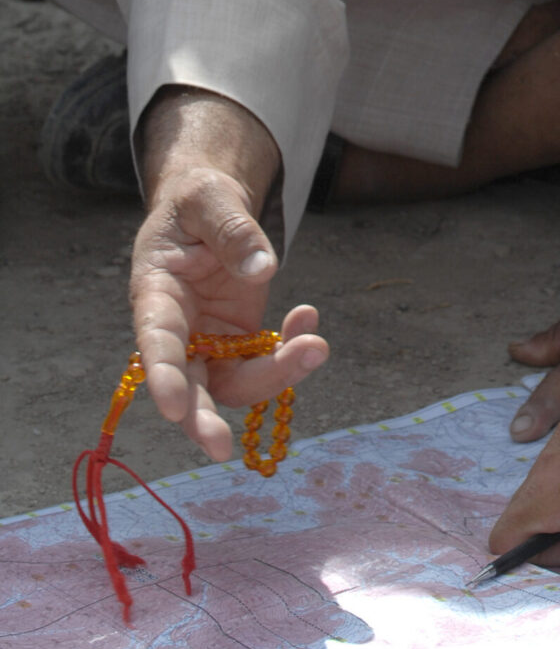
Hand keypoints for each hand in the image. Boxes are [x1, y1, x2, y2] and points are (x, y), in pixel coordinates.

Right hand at [131, 88, 327, 459]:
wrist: (212, 206)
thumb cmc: (199, 200)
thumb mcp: (211, 197)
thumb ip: (233, 229)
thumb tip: (261, 268)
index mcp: (156, 293)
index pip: (155, 341)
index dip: (163, 377)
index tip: (173, 408)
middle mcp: (179, 329)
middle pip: (188, 384)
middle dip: (201, 421)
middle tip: (223, 450)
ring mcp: (209, 341)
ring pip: (233, 383)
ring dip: (274, 377)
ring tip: (315, 345)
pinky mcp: (238, 341)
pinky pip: (264, 362)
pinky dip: (290, 350)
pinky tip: (308, 319)